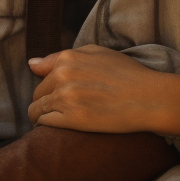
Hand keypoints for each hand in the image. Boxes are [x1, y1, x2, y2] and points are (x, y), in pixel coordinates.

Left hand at [28, 45, 169, 133]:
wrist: (148, 97)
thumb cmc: (126, 73)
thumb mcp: (95, 53)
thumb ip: (61, 57)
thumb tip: (31, 64)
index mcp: (68, 58)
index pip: (40, 74)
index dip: (46, 86)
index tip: (54, 94)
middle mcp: (63, 76)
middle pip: (37, 93)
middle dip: (44, 101)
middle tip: (61, 109)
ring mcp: (67, 98)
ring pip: (36, 111)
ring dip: (42, 116)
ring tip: (59, 120)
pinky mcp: (73, 120)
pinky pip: (46, 123)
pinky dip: (49, 126)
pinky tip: (62, 127)